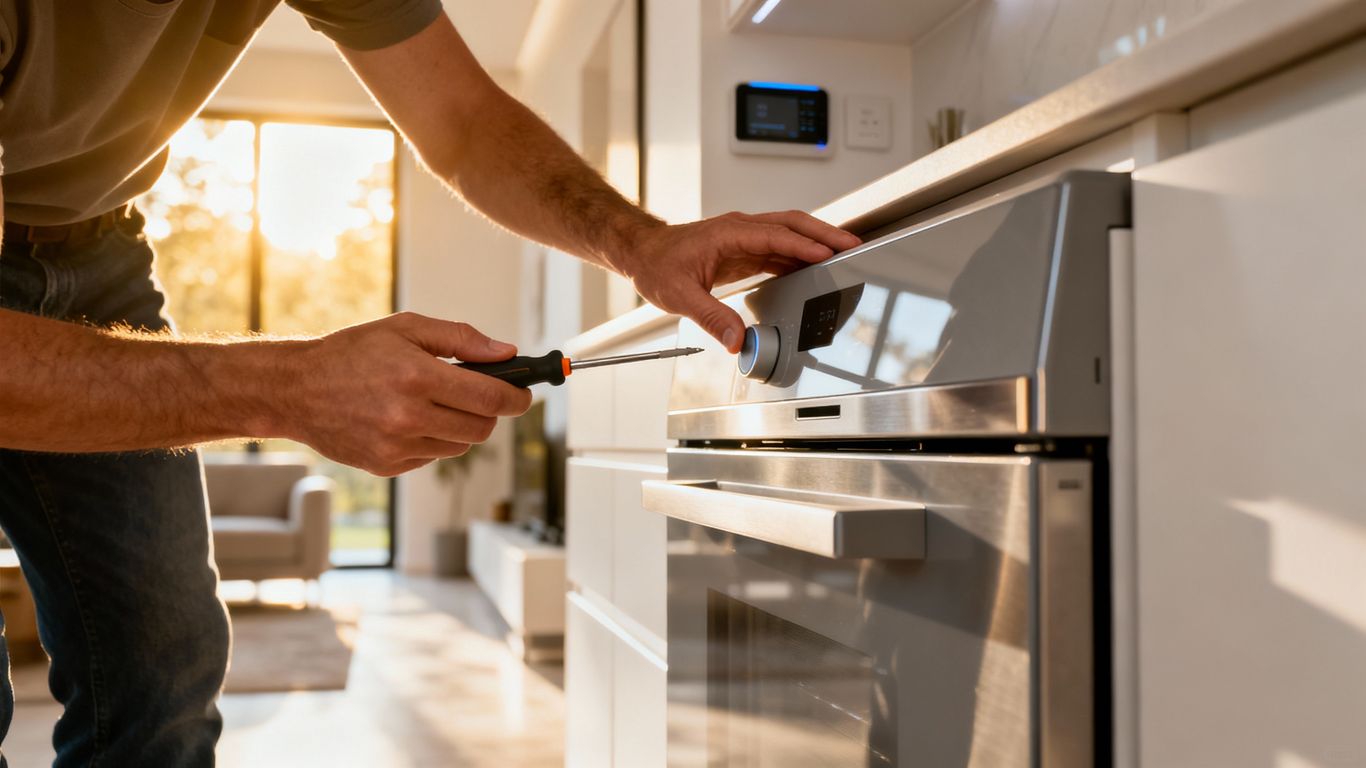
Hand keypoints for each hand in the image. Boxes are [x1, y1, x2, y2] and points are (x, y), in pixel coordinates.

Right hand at [281, 313, 530, 476]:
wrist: (297, 389)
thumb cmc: (352, 353)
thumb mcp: (406, 329)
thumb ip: (461, 339)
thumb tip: (506, 353)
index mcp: (417, 377)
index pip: (491, 398)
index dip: (517, 398)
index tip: (523, 394)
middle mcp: (408, 416)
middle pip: (481, 428)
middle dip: (489, 411)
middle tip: (476, 394)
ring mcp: (397, 446)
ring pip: (459, 446)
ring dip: (459, 426)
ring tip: (432, 402)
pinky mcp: (387, 465)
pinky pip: (431, 456)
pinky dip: (431, 440)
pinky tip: (407, 419)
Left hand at [620, 211, 860, 351]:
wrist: (643, 253)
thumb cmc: (656, 264)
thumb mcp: (679, 295)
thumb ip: (711, 317)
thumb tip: (738, 339)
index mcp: (728, 233)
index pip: (774, 235)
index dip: (802, 246)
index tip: (827, 255)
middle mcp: (740, 230)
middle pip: (792, 225)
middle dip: (825, 234)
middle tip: (853, 245)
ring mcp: (745, 238)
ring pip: (790, 233)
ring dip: (818, 242)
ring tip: (845, 255)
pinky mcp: (746, 249)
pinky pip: (781, 248)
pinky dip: (802, 256)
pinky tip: (816, 268)